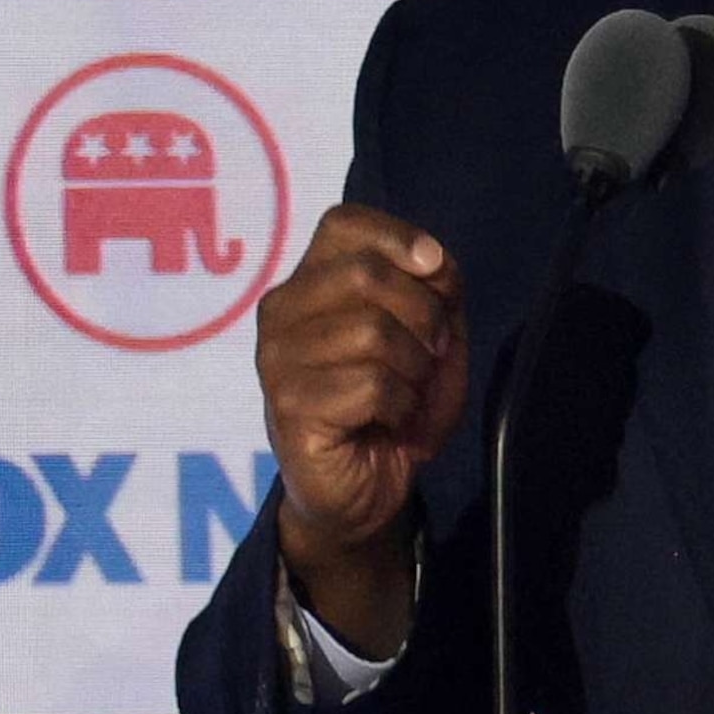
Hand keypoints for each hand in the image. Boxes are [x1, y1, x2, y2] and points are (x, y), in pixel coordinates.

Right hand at [252, 205, 468, 654]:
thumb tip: (433, 259)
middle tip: (431, 354)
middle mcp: (280, 312)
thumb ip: (435, 288)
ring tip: (406, 393)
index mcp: (308, 283)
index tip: (437, 270)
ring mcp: (277, 360)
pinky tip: (389, 422)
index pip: (344, 223)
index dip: (400, 238)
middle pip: (365, 274)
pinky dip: (402, 405)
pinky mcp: (289, 407)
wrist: (366, 490)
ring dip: (415, 369)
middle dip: (423, 314)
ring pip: (373, 332)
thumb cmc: (394, 404)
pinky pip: (371, 385)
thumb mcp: (431, 335)